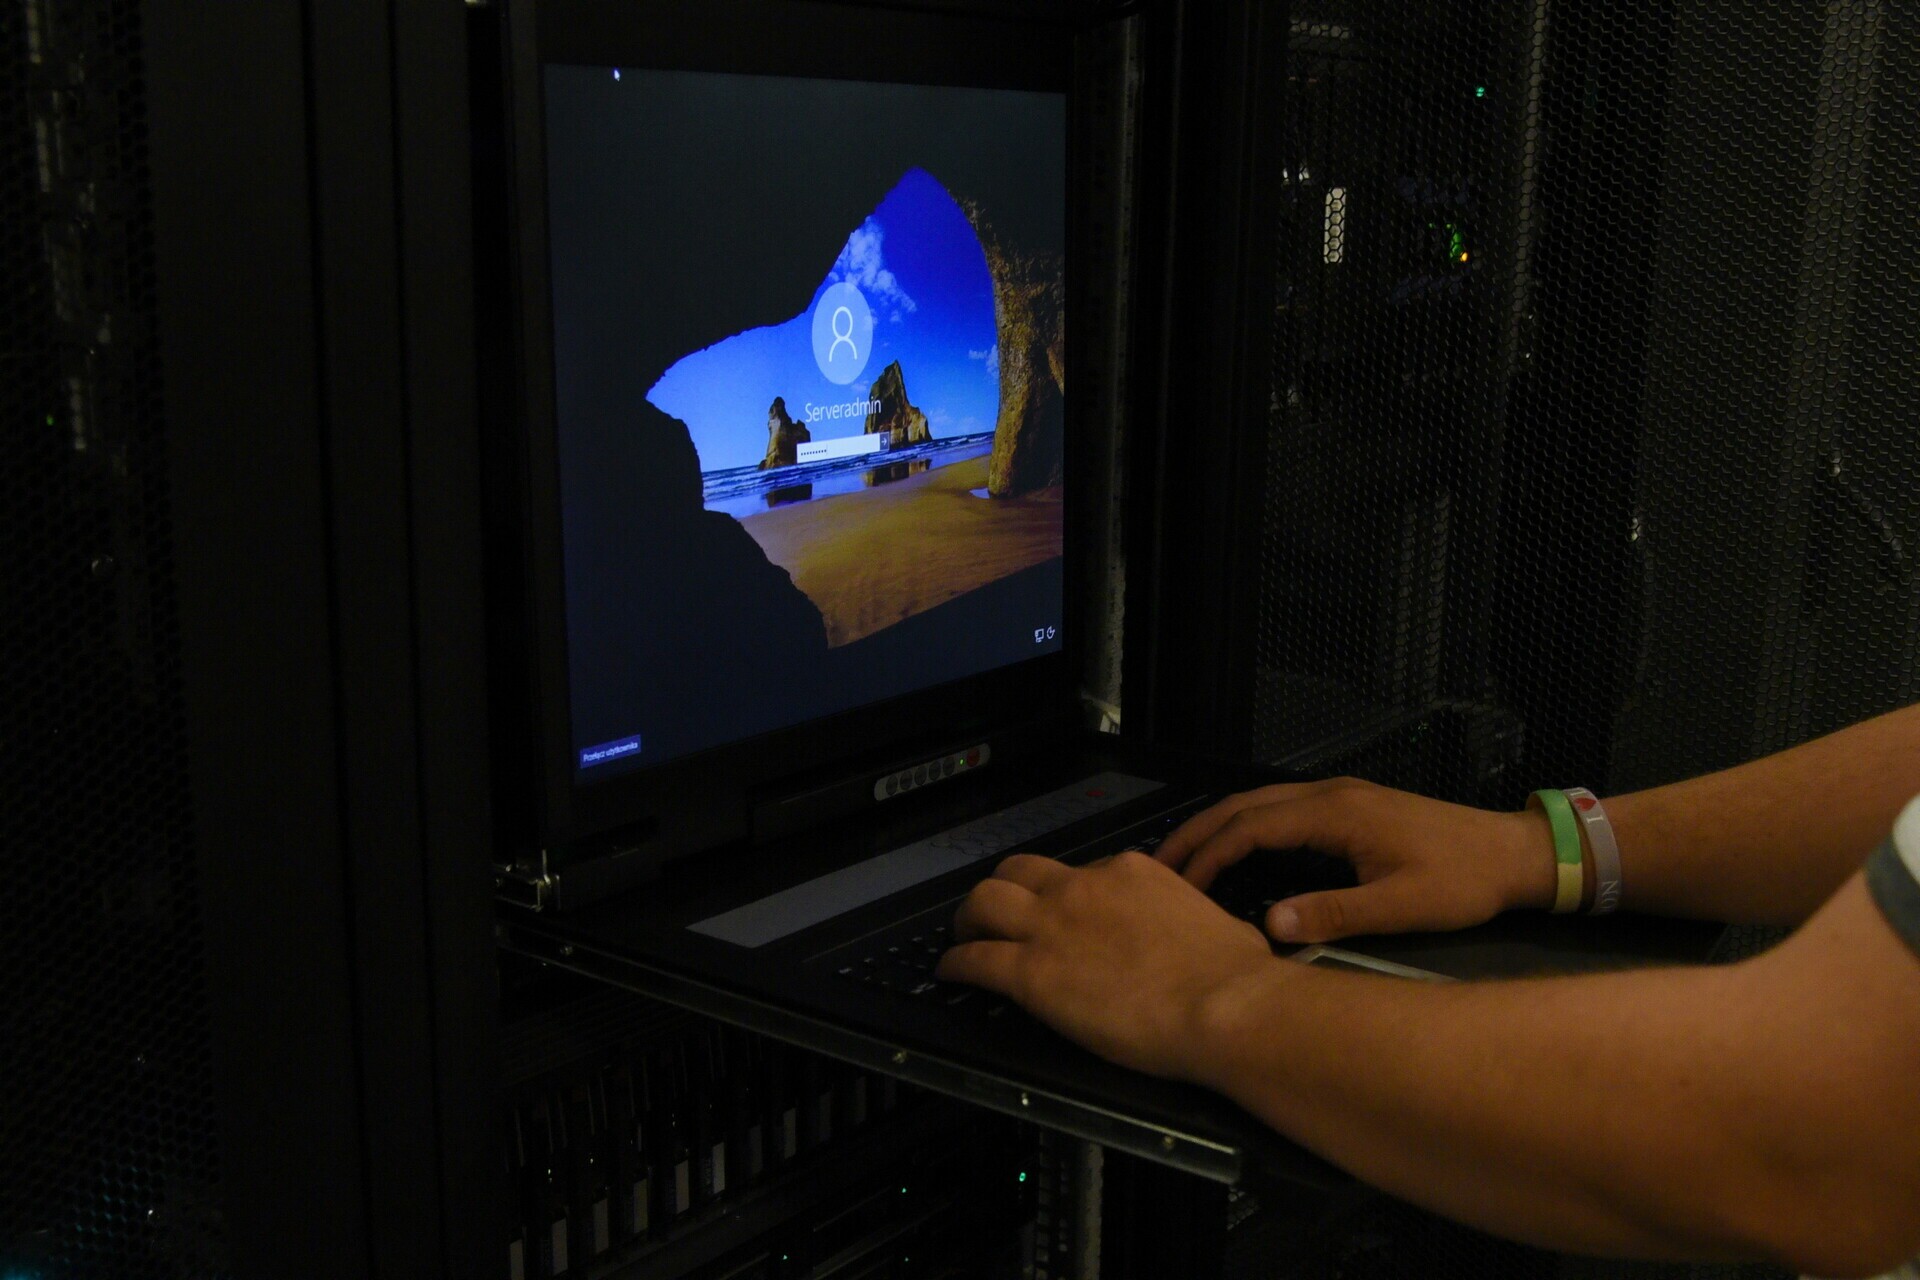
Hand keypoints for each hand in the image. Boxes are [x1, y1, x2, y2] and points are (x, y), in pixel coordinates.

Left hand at [936, 852, 1276, 1080]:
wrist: (1225, 1004)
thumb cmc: (1233, 974)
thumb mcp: (1214, 922)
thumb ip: (1187, 920)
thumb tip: (1196, 936)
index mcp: (1130, 873)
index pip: (1080, 872)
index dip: (1065, 894)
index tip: (1062, 914)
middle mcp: (1084, 888)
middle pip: (1019, 871)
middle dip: (1002, 890)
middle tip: (994, 913)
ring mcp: (1053, 927)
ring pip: (985, 901)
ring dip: (968, 918)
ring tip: (963, 935)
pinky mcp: (1033, 974)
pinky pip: (976, 959)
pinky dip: (956, 965)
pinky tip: (951, 973)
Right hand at [1155, 778, 1556, 943]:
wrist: (1513, 853)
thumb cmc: (1462, 881)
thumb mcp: (1401, 907)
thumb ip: (1334, 914)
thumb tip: (1270, 927)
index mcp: (1335, 814)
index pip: (1251, 829)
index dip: (1210, 856)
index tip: (1179, 888)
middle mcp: (1330, 795)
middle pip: (1245, 805)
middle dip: (1198, 833)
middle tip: (1158, 866)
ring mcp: (1340, 796)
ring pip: (1261, 802)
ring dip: (1220, 827)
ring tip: (1185, 858)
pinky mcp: (1351, 805)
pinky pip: (1281, 808)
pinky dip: (1247, 826)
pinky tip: (1238, 849)